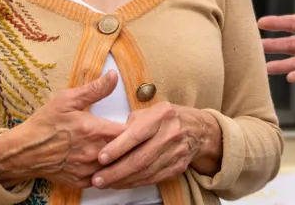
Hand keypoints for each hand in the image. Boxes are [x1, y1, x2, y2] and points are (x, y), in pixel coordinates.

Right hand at [0, 70, 124, 188]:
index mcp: (95, 131)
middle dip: (131, 144)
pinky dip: (107, 171)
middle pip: (126, 151)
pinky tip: (106, 162)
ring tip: (121, 149)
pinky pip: (103, 179)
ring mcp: (88, 170)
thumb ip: (94, 89)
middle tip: (131, 136)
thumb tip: (113, 76)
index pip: (130, 132)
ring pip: (116, 167)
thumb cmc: (44, 124)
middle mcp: (94, 153)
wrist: (23, 152)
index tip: (135, 123)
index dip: (136, 128)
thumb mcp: (67, 100)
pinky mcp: (81, 182)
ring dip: (120, 158)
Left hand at [92, 103, 221, 188]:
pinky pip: (153, 178)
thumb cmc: (166, 118)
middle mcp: (171, 133)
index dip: (118, 148)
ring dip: (123, 180)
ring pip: (146, 171)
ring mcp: (177, 151)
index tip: (101, 158)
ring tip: (105, 183)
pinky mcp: (178, 166)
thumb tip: (108, 140)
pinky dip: (135, 183)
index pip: (137, 134)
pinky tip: (122, 183)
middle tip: (97, 179)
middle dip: (116, 171)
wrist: (197, 129)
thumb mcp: (149, 111)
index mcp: (162, 115)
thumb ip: (130, 123)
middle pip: (141, 158)